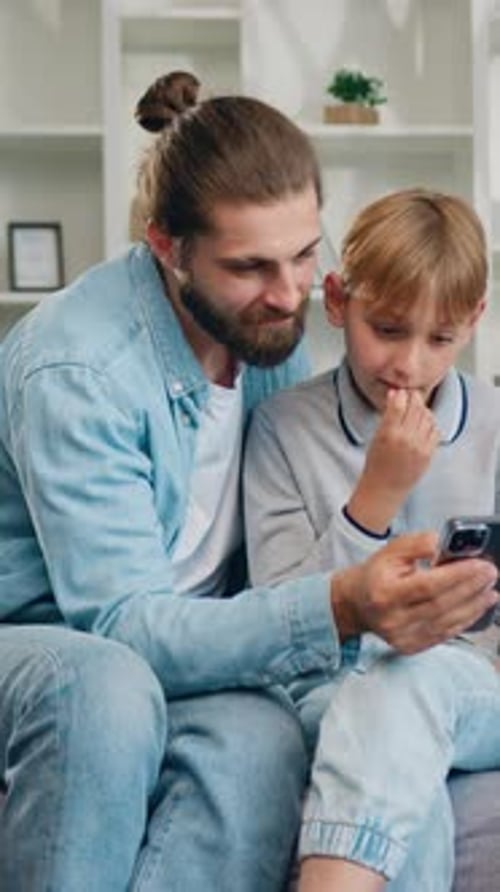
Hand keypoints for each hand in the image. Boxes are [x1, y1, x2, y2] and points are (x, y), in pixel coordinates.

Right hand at [331, 531, 497, 653]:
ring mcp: (401, 636)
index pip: (428, 585)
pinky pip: (444, 635)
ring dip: (474, 606)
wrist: (357, 604)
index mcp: (385, 592)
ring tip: (490, 591)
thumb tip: (442, 543)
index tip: (480, 565)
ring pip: (446, 623)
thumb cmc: (376, 574)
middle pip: (441, 605)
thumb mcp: (391, 550)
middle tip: (491, 573)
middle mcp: (392, 618)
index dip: (458, 576)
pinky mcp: (410, 647)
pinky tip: (477, 608)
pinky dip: (464, 621)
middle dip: (471, 588)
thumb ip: (417, 544)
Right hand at [347, 389, 439, 532]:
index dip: (401, 394)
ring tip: (416, 410)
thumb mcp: (376, 437)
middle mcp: (406, 439)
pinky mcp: (429, 453)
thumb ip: (388, 416)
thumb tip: (396, 395)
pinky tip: (423, 423)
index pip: (399, 404)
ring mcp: (419, 447)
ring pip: (427, 417)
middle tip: (411, 396)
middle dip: (413, 398)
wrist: (385, 488)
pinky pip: (435, 430)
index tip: (400, 392)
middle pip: (415, 408)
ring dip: (423, 409)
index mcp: (388, 434)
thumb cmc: (377, 464)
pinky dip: (430, 423)